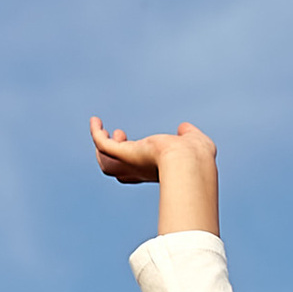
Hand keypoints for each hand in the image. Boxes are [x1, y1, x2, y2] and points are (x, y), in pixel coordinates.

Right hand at [91, 117, 219, 235]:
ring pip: (106, 164)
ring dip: (103, 147)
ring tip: (108, 130)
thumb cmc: (196, 156)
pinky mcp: (124, 153)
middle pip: (118, 171)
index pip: (138, 171)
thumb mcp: (194, 142)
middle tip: (122, 135)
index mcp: (157, 171)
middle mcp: (141, 171)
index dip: (134, 160)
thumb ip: (188, 134)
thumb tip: (183, 128)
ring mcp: (131, 164)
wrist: (190, 161)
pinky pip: (102, 145)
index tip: (144, 143)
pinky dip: (96, 133)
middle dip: (115, 153)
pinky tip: (95, 120)